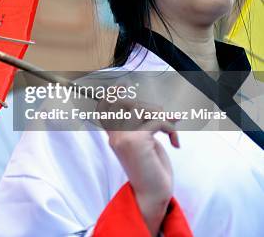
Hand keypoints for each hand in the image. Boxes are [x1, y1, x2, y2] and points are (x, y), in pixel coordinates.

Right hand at [100, 100, 179, 235]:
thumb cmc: (151, 170)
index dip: (112, 94)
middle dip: (150, 107)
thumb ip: (146, 126)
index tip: (122, 85)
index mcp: (114, 136)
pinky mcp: (137, 142)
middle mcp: (115, 135)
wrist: (153, 195)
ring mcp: (123, 138)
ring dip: (162, 116)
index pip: (105, 108)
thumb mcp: (146, 144)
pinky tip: (176, 144)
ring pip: (142, 110)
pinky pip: (157, 121)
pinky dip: (172, 130)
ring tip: (172, 129)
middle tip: (168, 119)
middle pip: (127, 104)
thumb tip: (163, 110)